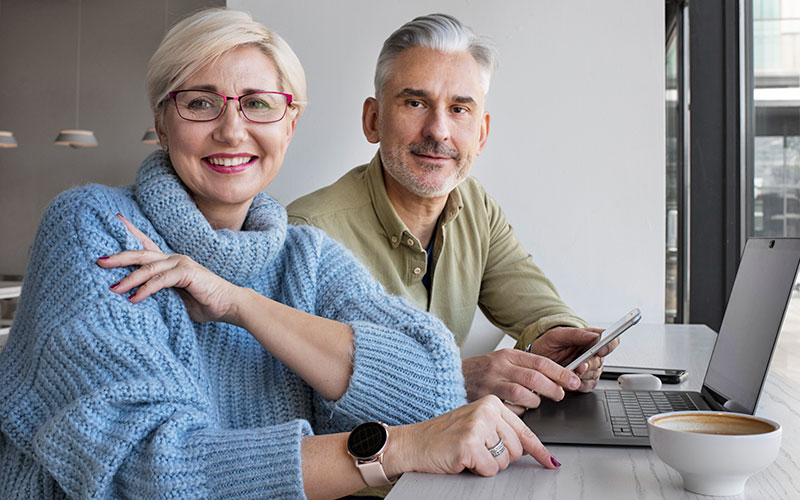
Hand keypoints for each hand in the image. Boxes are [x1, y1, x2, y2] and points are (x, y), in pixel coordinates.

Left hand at [97, 214, 243, 323]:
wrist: (229, 305)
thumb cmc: (204, 303)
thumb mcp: (175, 298)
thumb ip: (159, 294)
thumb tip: (135, 300)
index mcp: (170, 263)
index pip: (146, 245)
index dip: (131, 232)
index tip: (116, 219)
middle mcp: (174, 259)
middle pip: (141, 254)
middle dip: (118, 256)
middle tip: (99, 261)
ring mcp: (181, 264)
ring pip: (148, 268)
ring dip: (128, 279)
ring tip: (112, 289)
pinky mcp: (187, 273)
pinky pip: (161, 280)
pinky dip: (146, 289)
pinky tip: (134, 299)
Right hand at [385, 395, 559, 477]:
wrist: (414, 443)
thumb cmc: (443, 436)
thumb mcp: (476, 425)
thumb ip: (502, 431)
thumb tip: (531, 449)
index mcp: (491, 403)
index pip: (524, 430)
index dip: (538, 451)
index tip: (550, 461)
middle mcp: (487, 410)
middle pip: (516, 450)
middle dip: (500, 459)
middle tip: (478, 451)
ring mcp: (478, 425)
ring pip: (505, 461)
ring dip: (488, 465)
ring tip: (469, 453)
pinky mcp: (469, 443)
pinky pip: (490, 470)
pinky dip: (477, 471)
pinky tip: (463, 459)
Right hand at [461, 348, 580, 414]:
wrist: (450, 376)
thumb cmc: (481, 371)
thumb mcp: (502, 361)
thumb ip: (524, 367)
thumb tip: (555, 378)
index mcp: (507, 355)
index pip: (540, 362)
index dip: (561, 372)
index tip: (573, 380)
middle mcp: (499, 367)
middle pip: (534, 378)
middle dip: (553, 389)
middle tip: (560, 395)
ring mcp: (490, 383)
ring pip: (522, 394)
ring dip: (535, 401)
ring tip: (535, 402)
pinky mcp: (484, 399)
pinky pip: (508, 409)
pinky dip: (518, 412)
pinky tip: (518, 410)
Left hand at [529, 327, 617, 391]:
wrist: (538, 359)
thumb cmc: (548, 344)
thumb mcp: (557, 335)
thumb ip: (575, 334)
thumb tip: (593, 336)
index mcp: (591, 339)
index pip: (611, 341)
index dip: (609, 345)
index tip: (601, 349)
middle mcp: (593, 354)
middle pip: (600, 361)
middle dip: (589, 364)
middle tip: (579, 366)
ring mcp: (590, 368)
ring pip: (594, 375)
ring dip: (582, 375)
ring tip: (570, 372)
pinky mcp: (585, 381)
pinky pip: (589, 386)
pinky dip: (580, 385)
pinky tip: (570, 380)